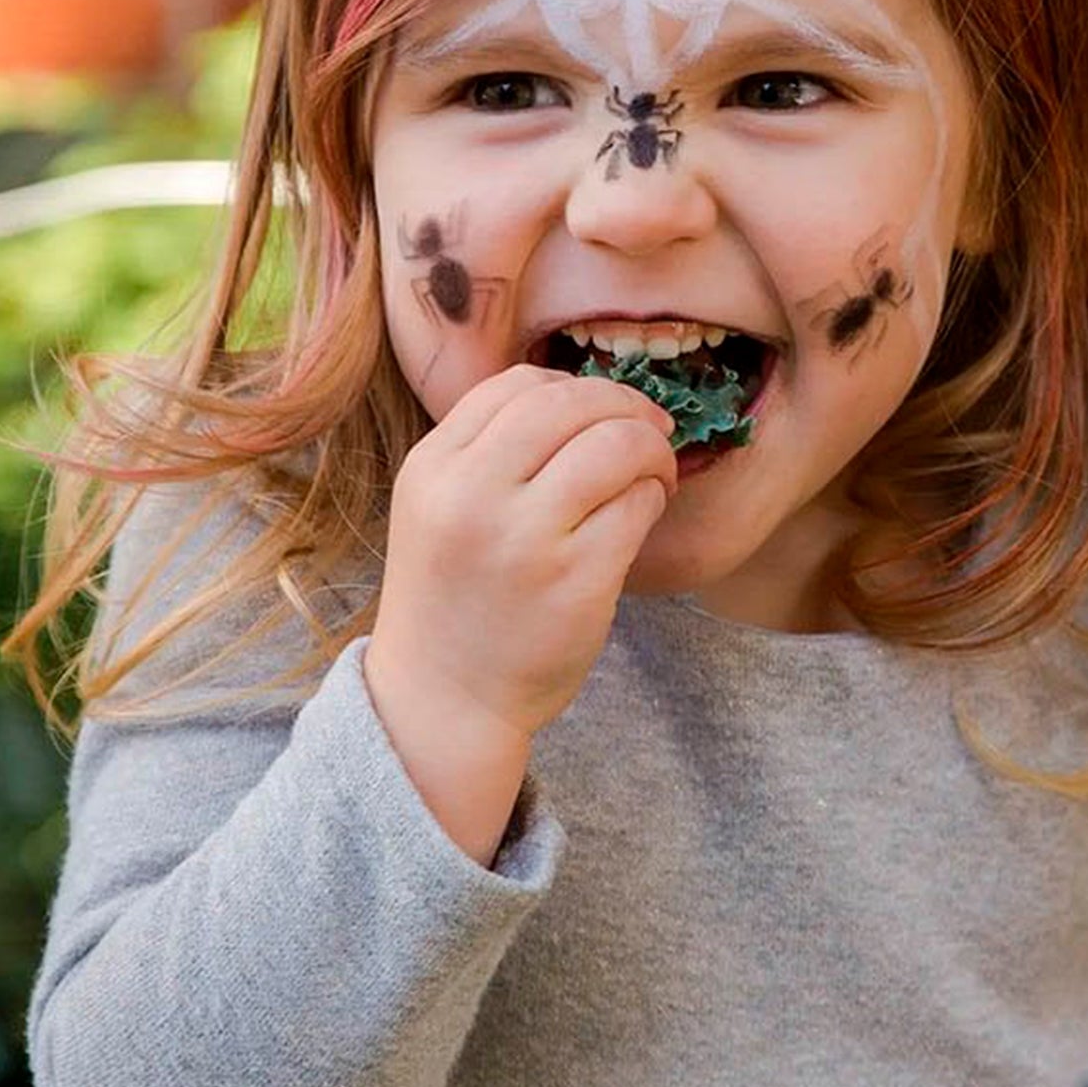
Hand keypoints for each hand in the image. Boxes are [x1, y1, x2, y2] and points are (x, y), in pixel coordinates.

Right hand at [365, 363, 677, 742]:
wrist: (443, 699)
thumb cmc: (453, 597)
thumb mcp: (438, 507)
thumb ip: (488, 450)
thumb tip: (583, 399)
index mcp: (434, 468)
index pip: (517, 386)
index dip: (574, 388)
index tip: (598, 412)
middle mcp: (472, 495)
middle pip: (571, 404)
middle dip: (625, 405)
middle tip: (649, 429)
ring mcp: (525, 540)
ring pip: (616, 445)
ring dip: (651, 449)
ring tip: (654, 473)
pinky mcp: (576, 582)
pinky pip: (637, 506)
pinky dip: (652, 497)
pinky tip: (642, 513)